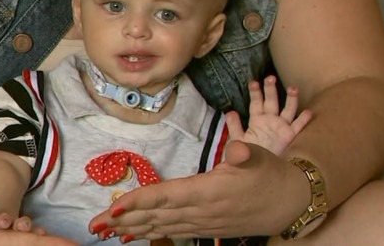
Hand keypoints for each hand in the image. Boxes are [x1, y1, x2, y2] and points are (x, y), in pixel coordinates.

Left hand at [88, 141, 306, 241]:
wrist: (290, 201)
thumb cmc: (270, 174)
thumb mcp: (259, 157)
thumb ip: (245, 153)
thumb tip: (238, 149)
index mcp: (207, 191)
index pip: (165, 196)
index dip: (138, 203)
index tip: (113, 208)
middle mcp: (200, 211)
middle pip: (154, 216)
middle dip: (122, 221)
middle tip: (93, 225)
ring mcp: (201, 222)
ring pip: (159, 227)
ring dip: (131, 229)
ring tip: (104, 232)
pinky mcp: (204, 227)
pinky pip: (171, 232)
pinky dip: (149, 233)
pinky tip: (132, 235)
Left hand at [226, 76, 312, 154]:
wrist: (259, 171)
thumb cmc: (248, 155)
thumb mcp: (239, 141)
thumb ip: (234, 127)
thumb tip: (230, 112)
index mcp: (257, 120)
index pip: (256, 103)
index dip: (255, 93)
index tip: (253, 82)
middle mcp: (270, 121)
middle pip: (272, 101)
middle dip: (271, 90)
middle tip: (270, 78)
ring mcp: (282, 127)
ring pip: (288, 109)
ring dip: (291, 99)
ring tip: (292, 88)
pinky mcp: (291, 136)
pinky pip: (298, 126)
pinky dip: (304, 119)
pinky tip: (308, 111)